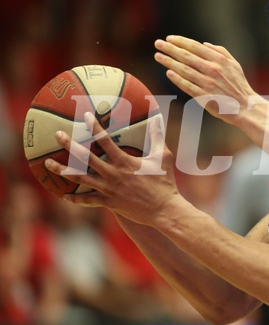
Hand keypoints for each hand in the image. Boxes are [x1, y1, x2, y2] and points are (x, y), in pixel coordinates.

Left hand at [44, 111, 184, 225]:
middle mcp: (112, 174)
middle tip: (57, 135)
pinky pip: (87, 200)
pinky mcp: (108, 203)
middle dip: (69, 145)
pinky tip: (64, 195)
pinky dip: (75, 198)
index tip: (86, 115)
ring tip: (47, 164)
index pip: (105, 140)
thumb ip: (157, 136)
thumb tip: (158, 117)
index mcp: (124, 161)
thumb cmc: (165, 182)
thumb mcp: (163, 156)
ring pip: (80, 178)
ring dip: (62, 170)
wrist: (163, 210)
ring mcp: (108, 189)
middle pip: (85, 158)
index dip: (95, 126)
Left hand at [154, 35, 256, 122]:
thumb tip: (204, 44)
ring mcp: (207, 83)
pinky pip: (187, 86)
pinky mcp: (204, 96)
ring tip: (158, 56)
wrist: (245, 106)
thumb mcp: (234, 64)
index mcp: (219, 60)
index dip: (181, 41)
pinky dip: (177, 79)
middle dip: (170, 48)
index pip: (195, 47)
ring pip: (184, 70)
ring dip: (169, 62)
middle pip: (186, 56)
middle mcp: (212, 70)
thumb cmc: (238, 85)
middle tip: (158, 43)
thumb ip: (220, 52)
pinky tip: (168, 73)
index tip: (169, 38)